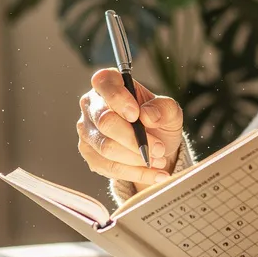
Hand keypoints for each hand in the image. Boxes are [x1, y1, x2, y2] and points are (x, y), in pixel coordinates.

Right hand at [77, 68, 183, 186]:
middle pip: (105, 121)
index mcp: (109, 83)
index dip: (118, 99)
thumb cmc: (158, 121)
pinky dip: (135, 173)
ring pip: (106, 147)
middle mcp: (92, 104)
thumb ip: (163, 108)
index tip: (136, 115)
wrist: (155, 147)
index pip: (105, 84)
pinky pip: (109, 167)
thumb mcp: (170, 111)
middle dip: (134, 139)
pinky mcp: (89, 153)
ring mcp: (87, 130)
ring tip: (159, 161)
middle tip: (158, 148)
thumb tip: (148, 115)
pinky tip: (153, 174)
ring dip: (136, 158)